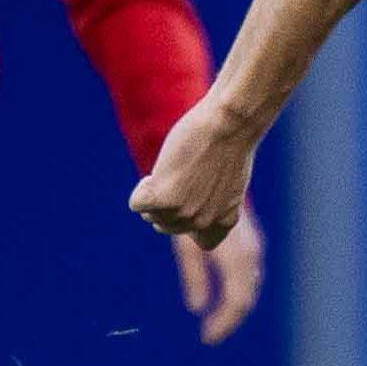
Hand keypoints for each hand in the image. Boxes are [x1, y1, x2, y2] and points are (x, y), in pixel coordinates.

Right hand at [135, 94, 259, 256]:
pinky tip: (165, 168)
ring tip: (178, 168)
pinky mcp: (162, 199)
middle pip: (166, 225)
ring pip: (150, 215)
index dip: (195, 217)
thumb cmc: (229, 144)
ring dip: (156, 191)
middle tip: (187, 173)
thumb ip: (210, 203)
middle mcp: (203, 222)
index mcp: (225, 221)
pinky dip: (143, 186)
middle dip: (170, 201)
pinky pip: (137, 204)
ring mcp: (182, 213)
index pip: (202, 240)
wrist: (229, 125)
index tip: (202, 194)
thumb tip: (184, 214)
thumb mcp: (227, 182)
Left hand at [175, 202, 267, 345]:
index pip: (239, 300)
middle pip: (245, 296)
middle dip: (229, 318)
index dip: (225, 323)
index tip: (208, 338)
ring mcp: (249, 246)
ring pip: (245, 284)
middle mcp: (249, 253)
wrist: (215, 165)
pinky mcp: (243, 241)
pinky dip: (232, 287)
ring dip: (231, 302)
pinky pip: (243, 272)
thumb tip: (197, 308)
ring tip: (215, 320)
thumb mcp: (189, 244)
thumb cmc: (196, 205)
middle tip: (211, 335)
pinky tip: (219, 292)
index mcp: (238, 256)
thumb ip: (194, 274)